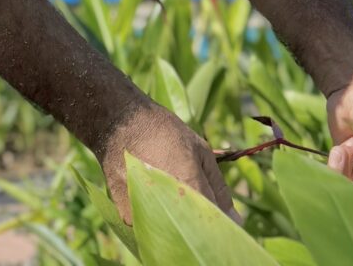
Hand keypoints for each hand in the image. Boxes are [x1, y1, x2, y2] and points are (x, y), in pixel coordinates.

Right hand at [96, 101, 242, 226]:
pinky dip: (158, 218)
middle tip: (197, 206)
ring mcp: (145, 212)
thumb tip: (235, 220)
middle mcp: (167, 203)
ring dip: (178, 222)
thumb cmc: (163, 130)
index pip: (216, 222)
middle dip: (201, 225)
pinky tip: (155, 196)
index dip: (224, 226)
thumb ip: (218, 187)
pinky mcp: (128, 217)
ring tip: (173, 194)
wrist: (117, 122)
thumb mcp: (199, 149)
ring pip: (171, 232)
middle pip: (194, 231)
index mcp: (189, 185)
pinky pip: (151, 226)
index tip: (228, 225)